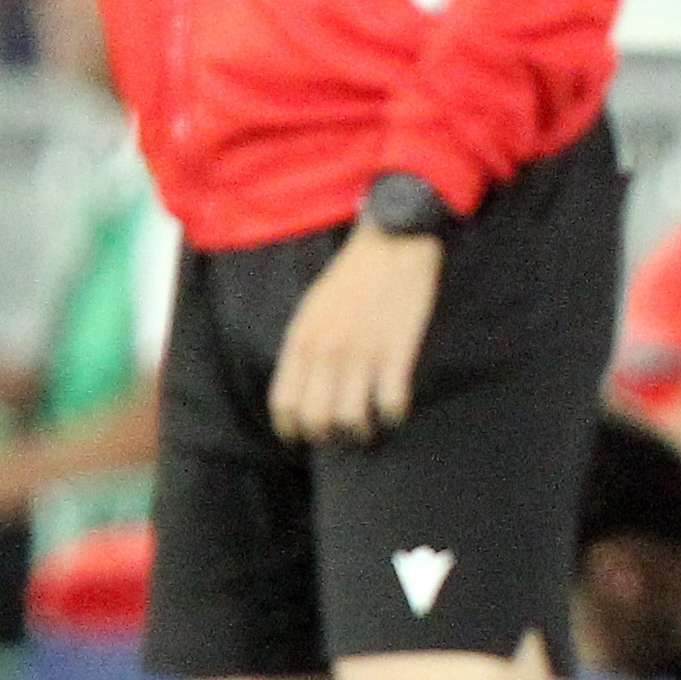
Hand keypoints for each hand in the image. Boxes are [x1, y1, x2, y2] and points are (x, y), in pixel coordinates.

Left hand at [270, 225, 442, 442]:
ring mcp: (361, 354)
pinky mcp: (396, 351)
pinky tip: (396, 409)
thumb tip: (302, 388)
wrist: (393, 243)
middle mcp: (326, 352)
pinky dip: (393, 416)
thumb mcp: (313, 309)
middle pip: (316, 421)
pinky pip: (390, 405)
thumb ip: (303, 347)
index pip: (284, 405)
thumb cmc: (352, 277)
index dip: (293, 430)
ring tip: (371, 427)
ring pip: (352, 421)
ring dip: (362, 433)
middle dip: (329, 437)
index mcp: (301, 341)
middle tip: (343, 433)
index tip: (305, 437)